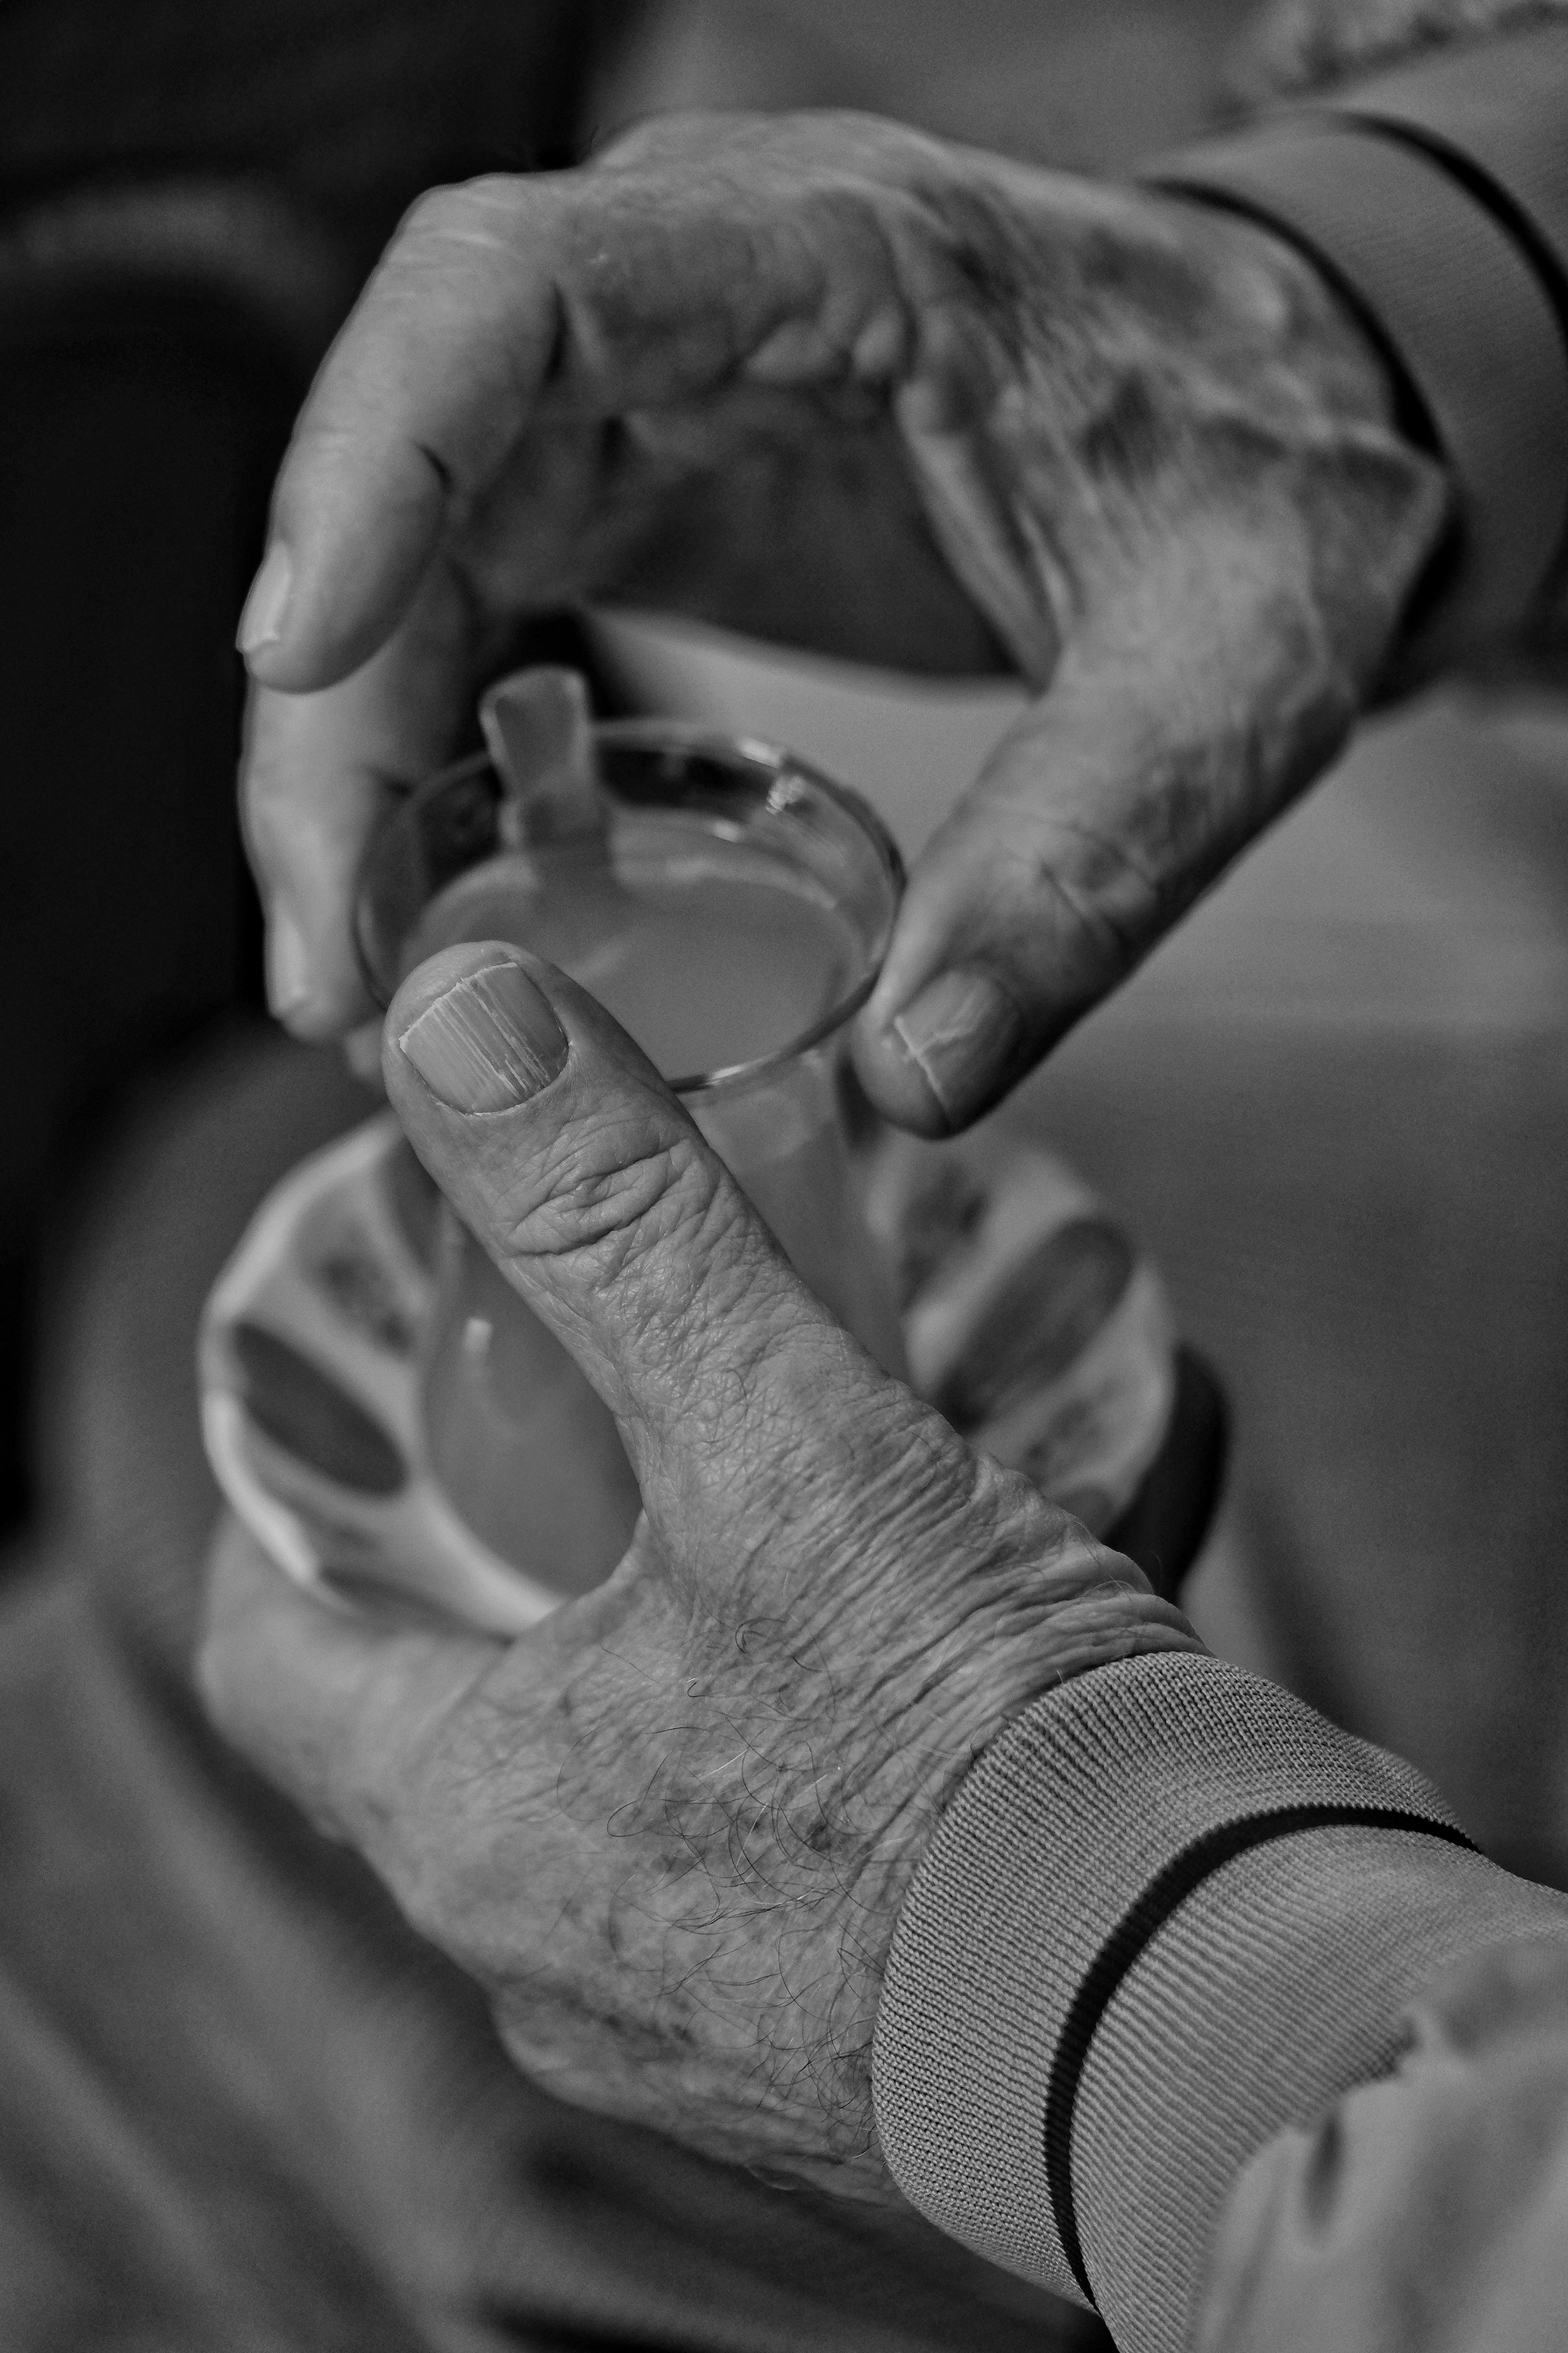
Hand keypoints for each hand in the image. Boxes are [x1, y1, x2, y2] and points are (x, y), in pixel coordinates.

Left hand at [198, 941, 1200, 2195]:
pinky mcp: (855, 2054)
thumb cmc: (983, 1759)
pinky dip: (836, 1729)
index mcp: (475, 1823)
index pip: (270, 1649)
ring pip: (642, 1784)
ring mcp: (706, 2031)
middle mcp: (555, 1960)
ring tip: (806, 1500)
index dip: (299, 1513)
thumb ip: (616, 1226)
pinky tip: (967, 1626)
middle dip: (521, 1552)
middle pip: (460, 1711)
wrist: (1231, 2038)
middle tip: (596, 1424)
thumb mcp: (786, 1444)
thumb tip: (458, 1023)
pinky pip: (796, 1856)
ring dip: (698, 1637)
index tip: (366, 1417)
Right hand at [238, 111, 1446, 1128]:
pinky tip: (414, 918)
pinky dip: (418, 766)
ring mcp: (643, 393)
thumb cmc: (1266, 491)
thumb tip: (915, 1076)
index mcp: (833, 254)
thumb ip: (1092, 860)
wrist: (1278, 435)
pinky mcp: (636, 492)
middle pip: (410, 451)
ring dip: (347, 765)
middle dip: (331, 706)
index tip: (300, 651)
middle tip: (334, 953)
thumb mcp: (1231, 680)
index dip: (375, 453)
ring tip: (350, 987)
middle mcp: (690, 295)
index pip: (518, 289)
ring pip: (410, 550)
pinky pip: (467, 609)